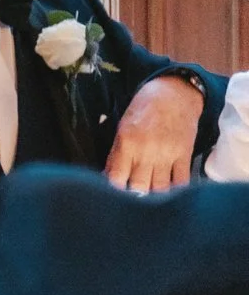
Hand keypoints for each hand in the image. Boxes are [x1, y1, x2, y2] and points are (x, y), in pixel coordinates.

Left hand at [105, 76, 203, 192]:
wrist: (174, 94)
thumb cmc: (144, 108)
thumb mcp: (123, 126)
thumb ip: (117, 153)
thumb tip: (110, 175)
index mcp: (127, 142)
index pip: (116, 176)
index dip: (113, 190)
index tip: (112, 197)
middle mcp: (146, 151)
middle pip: (139, 187)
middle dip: (134, 197)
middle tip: (131, 200)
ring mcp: (167, 154)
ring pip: (160, 188)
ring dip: (154, 196)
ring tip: (148, 200)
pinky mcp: (184, 155)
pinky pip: (182, 181)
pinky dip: (176, 191)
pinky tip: (170, 195)